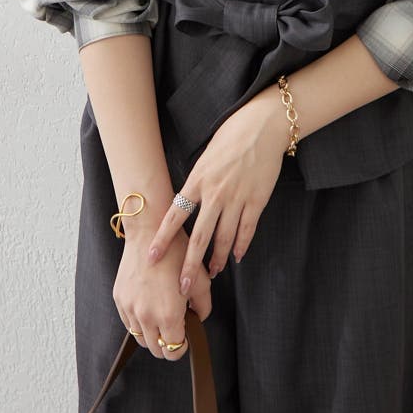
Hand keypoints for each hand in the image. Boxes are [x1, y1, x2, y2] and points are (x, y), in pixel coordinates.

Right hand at [113, 223, 211, 360]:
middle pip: (156, 349)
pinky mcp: (119, 299)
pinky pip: (128, 322)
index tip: (186, 338)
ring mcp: (130, 308)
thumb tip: (198, 319)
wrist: (150, 232)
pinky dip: (138, 321)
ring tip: (162, 315)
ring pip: (140, 338)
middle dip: (167, 344)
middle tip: (176, 328)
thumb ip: (203, 306)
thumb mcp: (200, 279)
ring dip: (152, 334)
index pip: (174, 350)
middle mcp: (146, 316)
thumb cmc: (177, 253)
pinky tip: (149, 306)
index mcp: (168, 315)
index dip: (183, 347)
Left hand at [145, 94, 288, 293]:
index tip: (151, 257)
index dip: (163, 238)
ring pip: (224, 238)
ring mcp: (237, 198)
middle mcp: (215, 193)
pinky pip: (247, 229)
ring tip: (212, 273)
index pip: (175, 215)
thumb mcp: (205, 157)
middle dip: (189, 265)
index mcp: (198, 180)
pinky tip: (236, 256)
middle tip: (182, 286)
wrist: (261, 127)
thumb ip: (196, 181)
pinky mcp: (257, 200)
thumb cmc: (231, 137)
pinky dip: (241, 245)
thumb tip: (186, 201)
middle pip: (199, 237)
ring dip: (217, 259)